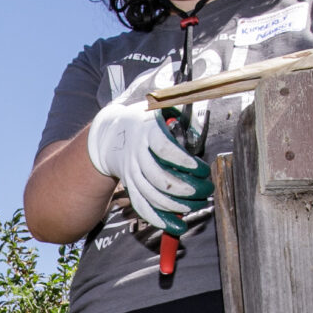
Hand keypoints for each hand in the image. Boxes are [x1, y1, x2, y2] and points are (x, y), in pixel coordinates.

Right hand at [85, 68, 209, 234]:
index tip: (200, 168)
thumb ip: (175, 102)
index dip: (182, 161)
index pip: (163, 150)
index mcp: (145, 132)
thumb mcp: (155, 105)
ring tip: (194, 206)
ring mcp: (131, 174)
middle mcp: (136, 155)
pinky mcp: (130, 188)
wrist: (108, 135)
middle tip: (205, 190)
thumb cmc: (141, 119)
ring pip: (151, 196)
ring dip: (175, 205)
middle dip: (185, 188)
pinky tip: (176, 226)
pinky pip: (143, 207)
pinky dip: (159, 219)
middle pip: (158, 178)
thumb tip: (197, 87)